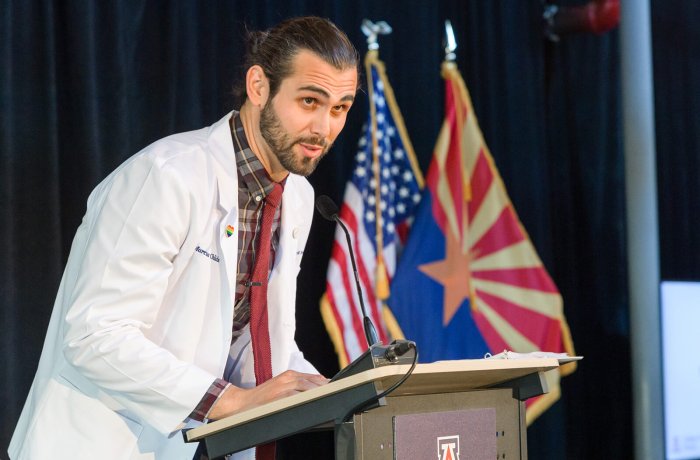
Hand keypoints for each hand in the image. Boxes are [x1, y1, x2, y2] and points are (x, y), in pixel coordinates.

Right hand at [207, 370, 328, 419]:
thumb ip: (298, 386)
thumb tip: (319, 386)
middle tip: (335, 396)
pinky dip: (306, 400)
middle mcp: (288, 378)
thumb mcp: (281, 387)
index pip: (314, 378)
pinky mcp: (279, 396)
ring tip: (328, 399)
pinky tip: (313, 404)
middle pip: (314, 383)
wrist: (242, 403)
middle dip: (325, 390)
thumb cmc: (263, 398)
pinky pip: (297, 397)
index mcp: (289, 375)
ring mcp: (284, 387)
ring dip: (319, 394)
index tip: (336, 389)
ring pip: (308, 388)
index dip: (326, 384)